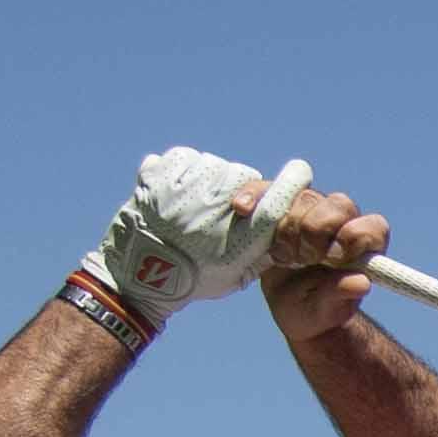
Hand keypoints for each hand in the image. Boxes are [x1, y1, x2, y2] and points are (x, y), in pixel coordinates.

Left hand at [67, 146, 289, 335]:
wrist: (137, 278)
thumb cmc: (194, 279)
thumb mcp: (237, 274)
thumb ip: (263, 250)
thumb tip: (286, 227)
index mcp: (242, 235)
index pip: (278, 198)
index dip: (293, 179)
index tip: (300, 170)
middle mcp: (218, 207)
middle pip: (245, 175)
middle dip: (239, 188)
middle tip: (222, 210)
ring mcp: (186, 189)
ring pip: (214, 164)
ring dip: (209, 179)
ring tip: (195, 204)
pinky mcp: (159, 176)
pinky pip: (183, 157)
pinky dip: (183, 170)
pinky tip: (178, 191)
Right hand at [257, 178, 396, 347]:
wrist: (295, 306)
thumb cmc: (320, 308)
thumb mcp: (329, 310)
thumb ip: (341, 294)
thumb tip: (360, 283)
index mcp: (365, 244)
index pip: (370, 226)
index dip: (350, 239)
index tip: (332, 260)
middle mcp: (343, 220)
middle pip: (336, 206)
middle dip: (315, 233)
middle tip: (304, 260)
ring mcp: (311, 208)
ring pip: (303, 198)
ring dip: (287, 228)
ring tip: (284, 256)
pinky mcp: (280, 206)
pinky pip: (266, 189)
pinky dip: (254, 196)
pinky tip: (244, 209)